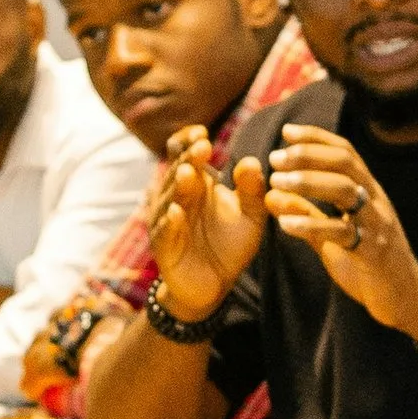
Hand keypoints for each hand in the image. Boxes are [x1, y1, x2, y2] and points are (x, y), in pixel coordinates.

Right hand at [146, 126, 267, 322]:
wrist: (216, 284)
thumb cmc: (230, 244)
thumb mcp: (250, 216)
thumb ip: (252, 191)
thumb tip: (251, 161)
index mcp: (195, 185)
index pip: (184, 155)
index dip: (189, 143)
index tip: (204, 134)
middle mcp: (177, 198)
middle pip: (177, 172)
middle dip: (189, 159)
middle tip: (204, 147)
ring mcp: (167, 221)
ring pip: (168, 198)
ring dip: (177, 186)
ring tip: (189, 173)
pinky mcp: (165, 247)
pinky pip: (164, 232)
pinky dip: (169, 223)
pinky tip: (176, 213)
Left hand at [262, 125, 417, 338]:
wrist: (406, 300)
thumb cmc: (370, 266)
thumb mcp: (334, 236)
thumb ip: (307, 214)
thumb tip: (272, 194)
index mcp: (370, 193)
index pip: (345, 153)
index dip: (317, 138)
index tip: (287, 132)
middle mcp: (376, 202)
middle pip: (345, 164)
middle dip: (308, 155)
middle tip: (276, 158)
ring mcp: (377, 225)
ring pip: (345, 190)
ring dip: (308, 182)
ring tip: (276, 182)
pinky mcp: (373, 252)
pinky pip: (342, 233)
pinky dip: (312, 225)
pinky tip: (285, 224)